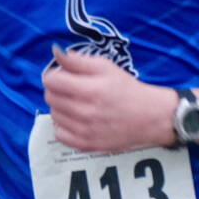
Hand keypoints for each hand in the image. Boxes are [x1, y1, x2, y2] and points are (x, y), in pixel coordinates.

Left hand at [43, 47, 174, 153]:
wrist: (149, 117)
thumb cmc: (127, 89)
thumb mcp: (106, 67)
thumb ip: (78, 60)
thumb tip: (56, 52)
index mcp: (89, 90)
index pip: (51, 81)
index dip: (55, 74)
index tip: (64, 75)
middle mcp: (84, 112)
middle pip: (50, 97)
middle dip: (57, 89)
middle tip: (72, 88)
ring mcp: (84, 131)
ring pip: (54, 115)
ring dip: (61, 107)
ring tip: (77, 103)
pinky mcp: (86, 145)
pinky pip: (59, 134)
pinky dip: (64, 126)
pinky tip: (76, 119)